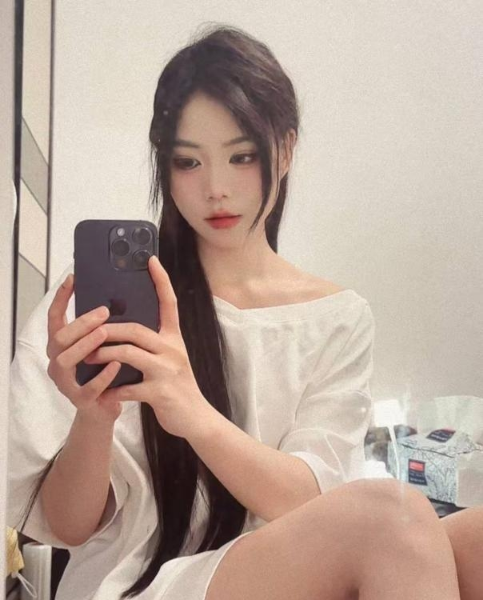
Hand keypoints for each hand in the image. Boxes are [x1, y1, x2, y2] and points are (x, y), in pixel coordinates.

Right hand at [46, 274, 122, 424]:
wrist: (104, 411)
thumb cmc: (103, 373)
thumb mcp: (99, 349)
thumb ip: (100, 329)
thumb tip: (116, 300)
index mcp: (62, 347)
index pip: (55, 318)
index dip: (61, 298)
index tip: (73, 278)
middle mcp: (58, 362)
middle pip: (59, 338)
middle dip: (80, 323)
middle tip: (103, 311)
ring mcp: (66, 383)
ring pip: (65, 360)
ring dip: (86, 344)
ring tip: (105, 332)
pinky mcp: (80, 401)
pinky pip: (89, 387)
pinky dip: (103, 374)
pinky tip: (117, 364)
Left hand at [83, 255, 213, 438]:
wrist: (196, 418)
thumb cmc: (178, 386)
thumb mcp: (171, 358)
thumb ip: (153, 344)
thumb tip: (125, 330)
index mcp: (174, 338)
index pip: (169, 303)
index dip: (161, 280)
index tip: (151, 259)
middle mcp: (172, 349)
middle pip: (136, 329)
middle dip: (107, 330)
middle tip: (89, 333)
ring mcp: (167, 371)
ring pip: (128, 353)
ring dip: (103, 355)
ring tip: (88, 359)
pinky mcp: (160, 392)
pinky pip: (128, 386)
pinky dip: (112, 389)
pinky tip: (104, 392)